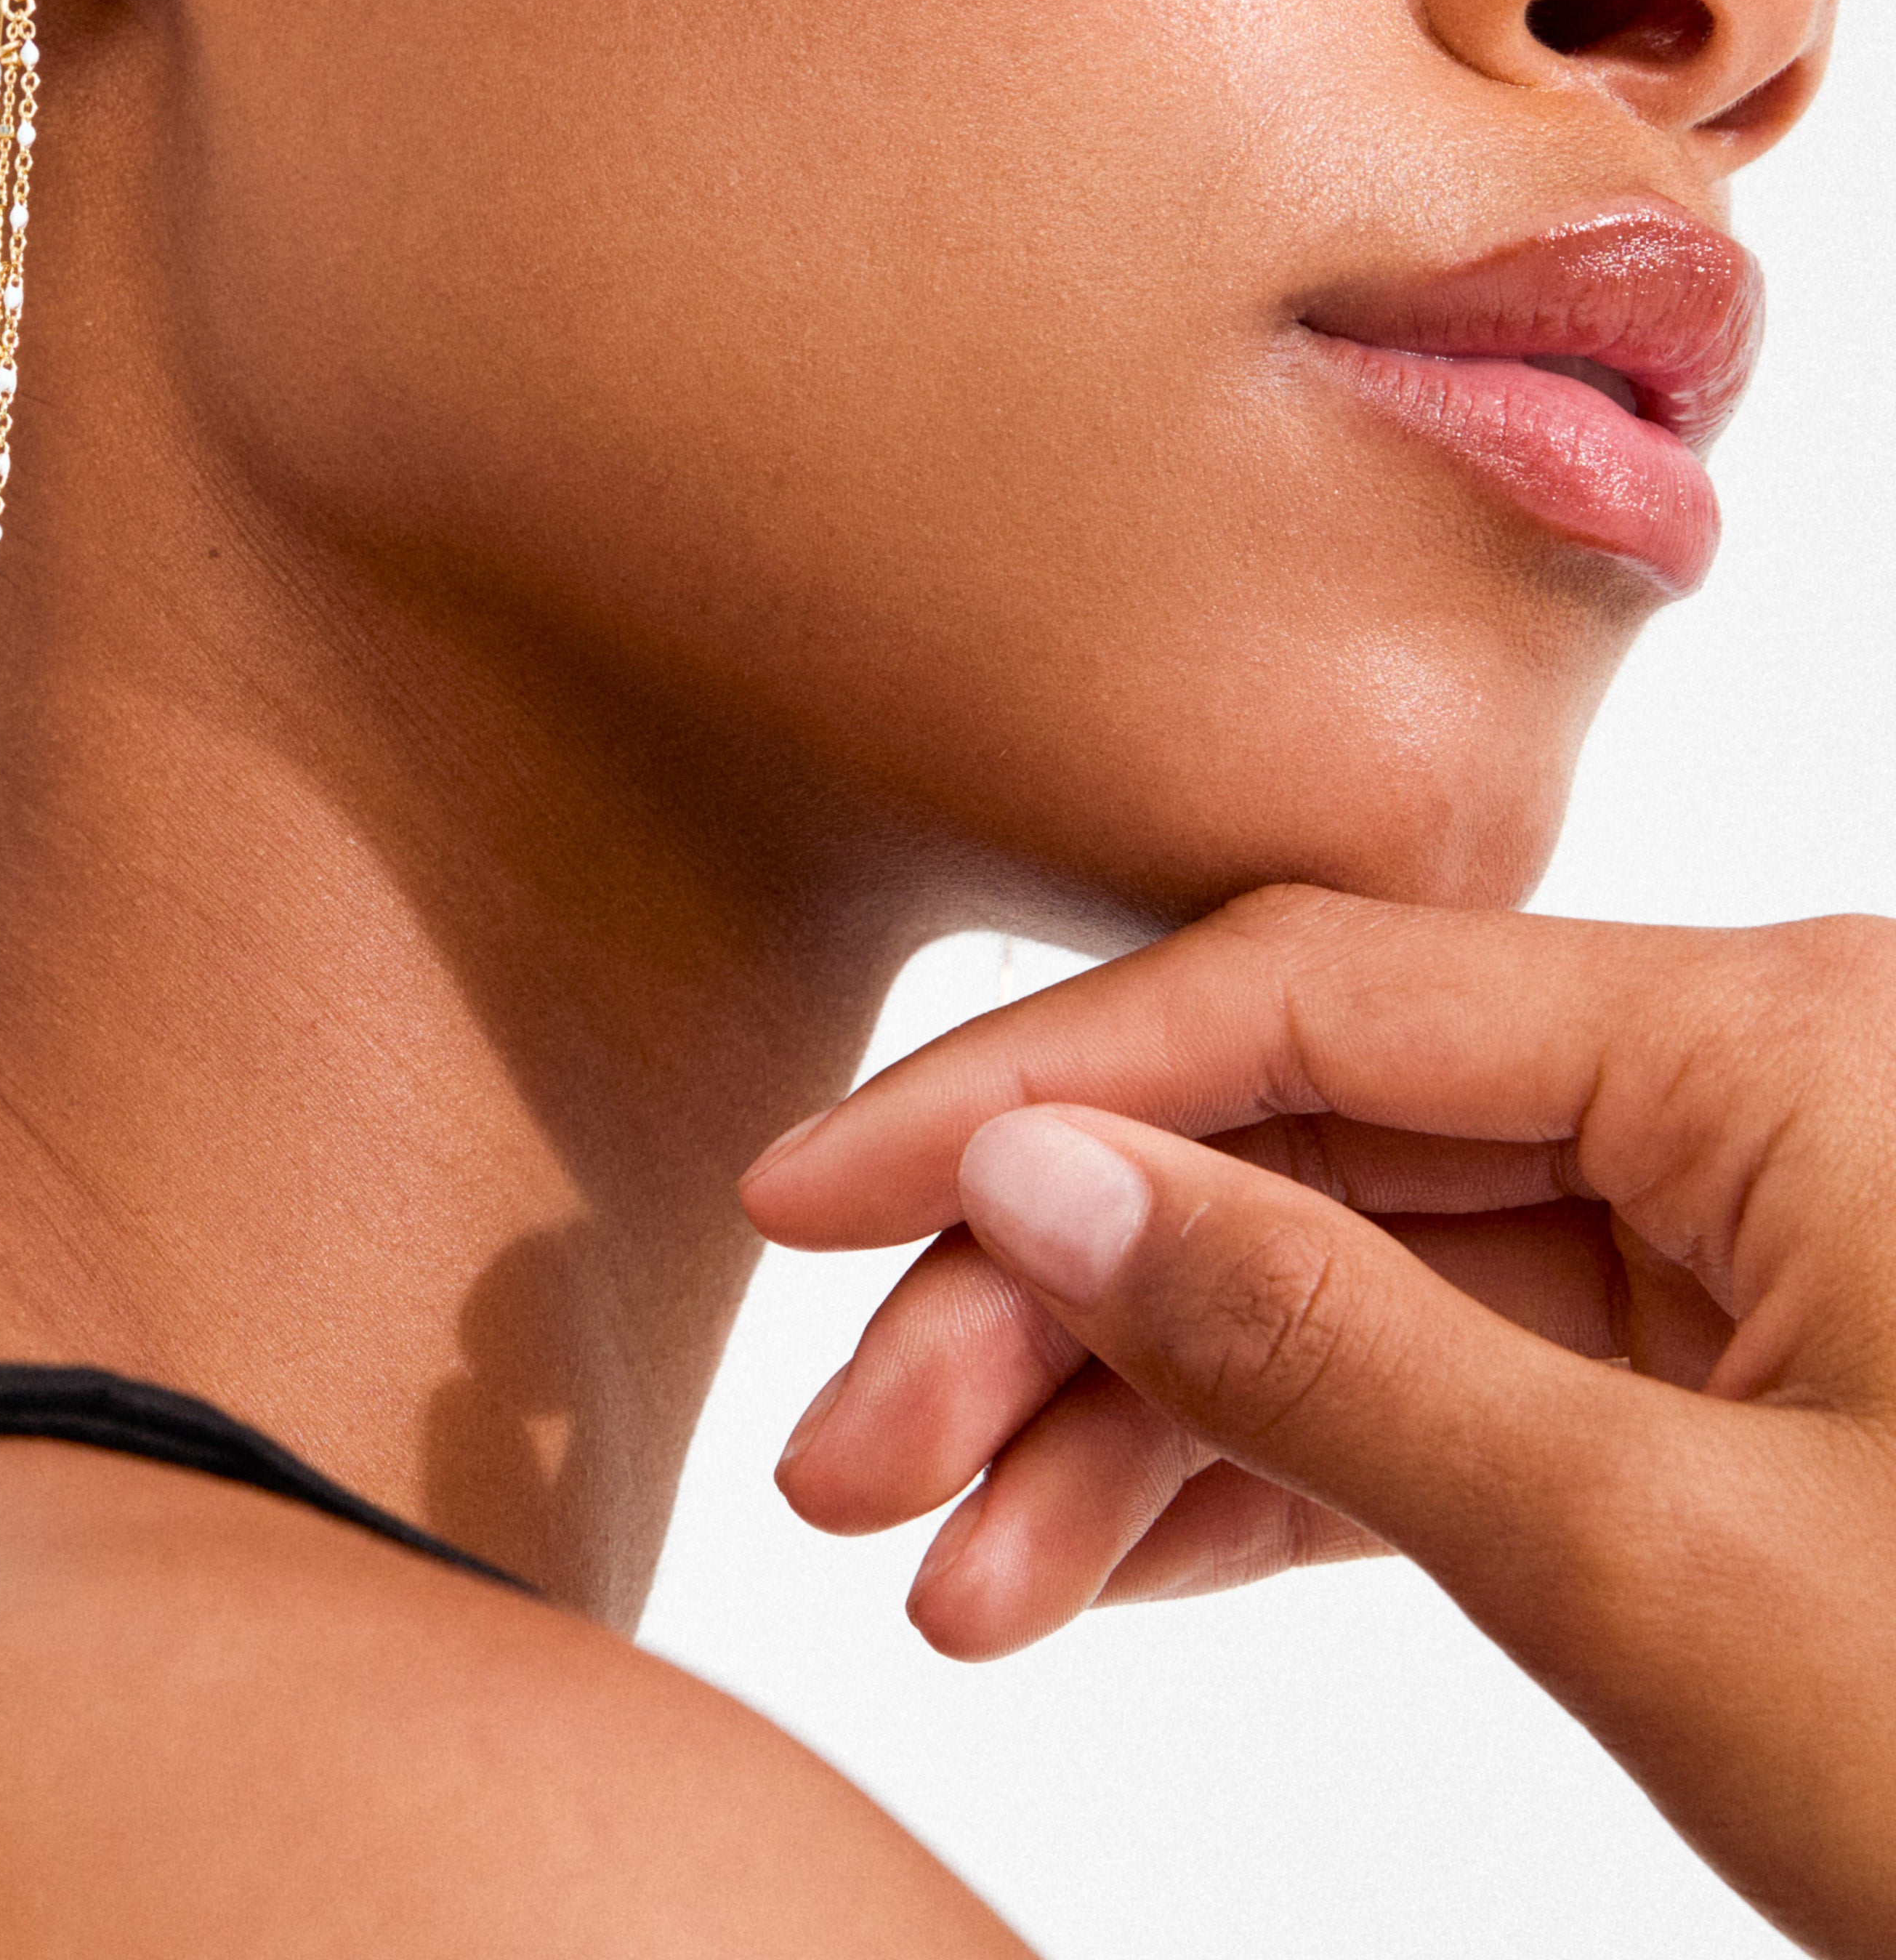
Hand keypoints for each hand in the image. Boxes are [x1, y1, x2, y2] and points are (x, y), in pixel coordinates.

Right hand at [742, 886, 1895, 1959]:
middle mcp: (1744, 1092)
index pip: (1304, 1000)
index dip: (1026, 1091)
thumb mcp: (1666, 1572)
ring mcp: (1739, 1245)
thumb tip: (1031, 1172)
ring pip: (1354, 1282)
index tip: (805, 1197)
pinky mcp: (1729, 1389)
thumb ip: (1322, 1349)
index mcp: (1773, 1040)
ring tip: (947, 1578)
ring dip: (1136, 1425)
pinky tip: (1093, 1566)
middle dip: (1059, 1313)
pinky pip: (1447, 1388)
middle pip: (1304, 1150)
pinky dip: (1270, 1484)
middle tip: (849, 1468)